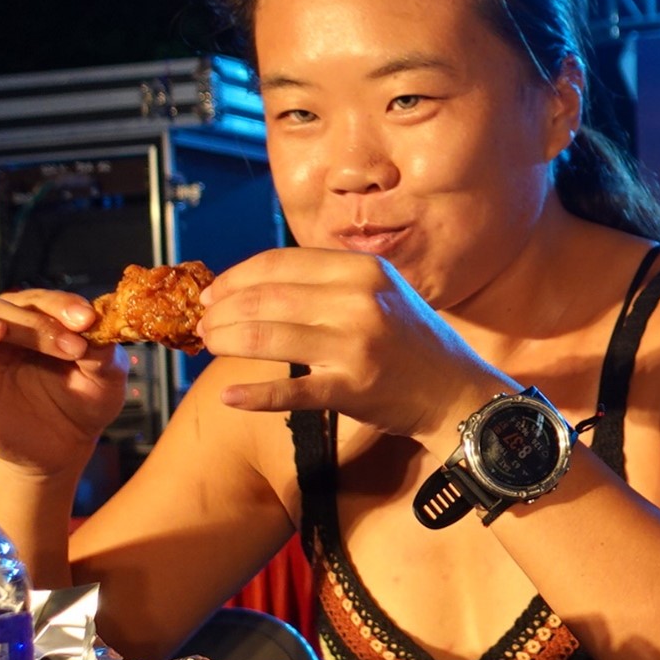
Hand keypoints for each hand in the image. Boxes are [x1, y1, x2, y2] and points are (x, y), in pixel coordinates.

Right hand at [0, 294, 125, 476]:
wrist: (68, 444)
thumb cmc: (84, 400)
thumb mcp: (105, 378)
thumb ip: (101, 353)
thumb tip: (96, 330)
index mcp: (28, 319)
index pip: (33, 298)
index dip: (59, 305)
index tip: (87, 322)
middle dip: (29, 322)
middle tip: (68, 344)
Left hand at [196, 250, 510, 446]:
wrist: (458, 392)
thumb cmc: (411, 343)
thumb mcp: (381, 293)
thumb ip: (330, 283)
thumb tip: (255, 285)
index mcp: (364, 270)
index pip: (280, 263)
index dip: (236, 277)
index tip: (212, 292)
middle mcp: (360, 301)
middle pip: (267, 298)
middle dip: (222, 310)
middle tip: (202, 323)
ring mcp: (357, 345)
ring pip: (268, 337)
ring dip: (226, 342)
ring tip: (208, 346)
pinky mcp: (353, 389)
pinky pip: (291, 391)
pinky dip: (254, 395)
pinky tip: (229, 396)